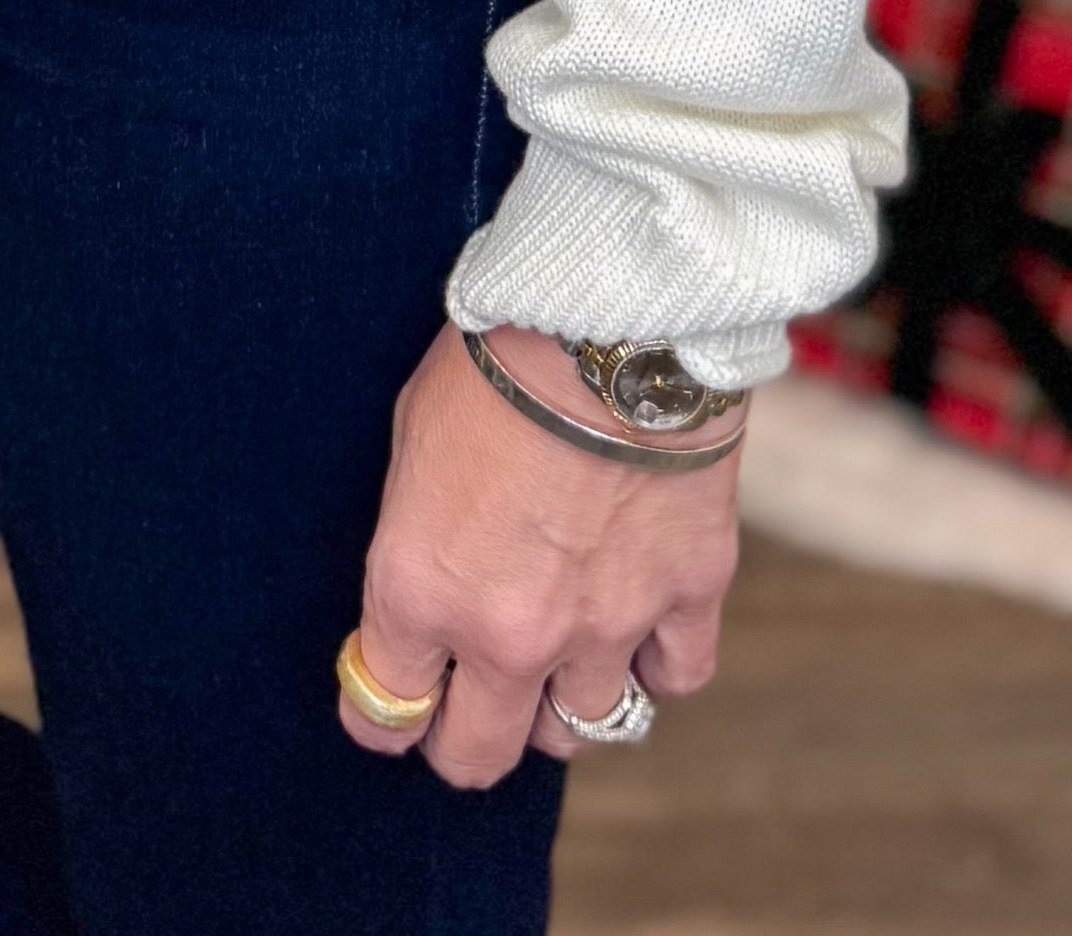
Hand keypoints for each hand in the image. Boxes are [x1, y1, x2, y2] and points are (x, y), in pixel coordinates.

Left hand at [340, 324, 740, 785]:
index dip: (385, 715)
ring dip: (563, 702)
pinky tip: (642, 629)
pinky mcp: (685, 595)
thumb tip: (426, 586)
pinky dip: (656, 664)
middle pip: (478, 756)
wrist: (606, 314)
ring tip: (561, 661)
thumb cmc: (494, 355)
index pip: (386, 711)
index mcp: (421, 590)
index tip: (392, 704)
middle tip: (469, 707)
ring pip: (581, 731)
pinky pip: (673, 678)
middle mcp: (508, 633)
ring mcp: (604, 625)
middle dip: (464, 739)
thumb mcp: (412, 438)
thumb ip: (419, 536)